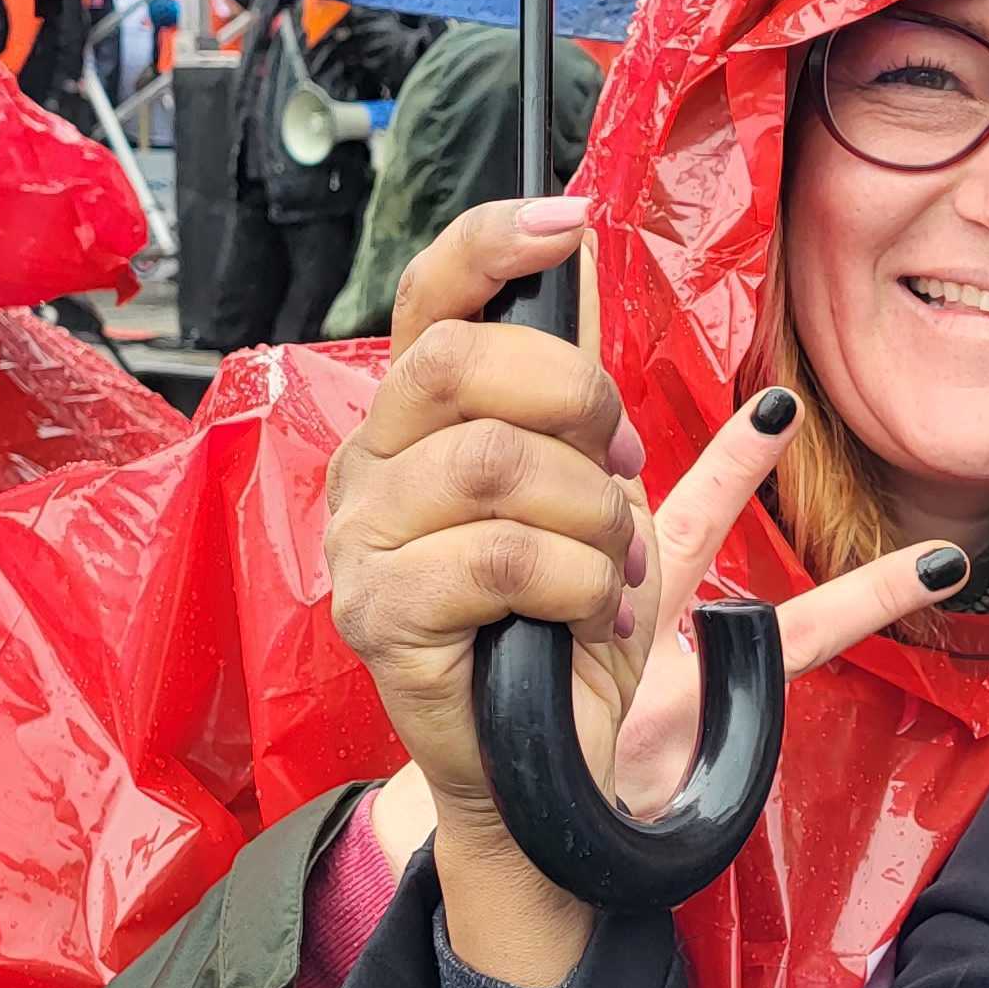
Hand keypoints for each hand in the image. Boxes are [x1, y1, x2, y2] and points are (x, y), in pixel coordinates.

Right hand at [321, 197, 961, 981]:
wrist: (548, 765)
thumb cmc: (565, 622)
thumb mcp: (591, 491)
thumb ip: (578, 394)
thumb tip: (591, 257)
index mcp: (418, 421)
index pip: (431, 300)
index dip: (494, 247)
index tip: (576, 223)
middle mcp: (372, 467)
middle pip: (458, 364)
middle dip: (571, 398)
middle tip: (624, 465)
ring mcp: (364, 543)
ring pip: (492, 464)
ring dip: (588, 513)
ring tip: (610, 567)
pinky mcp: (381, 618)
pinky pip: (497, 561)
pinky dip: (574, 581)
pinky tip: (589, 613)